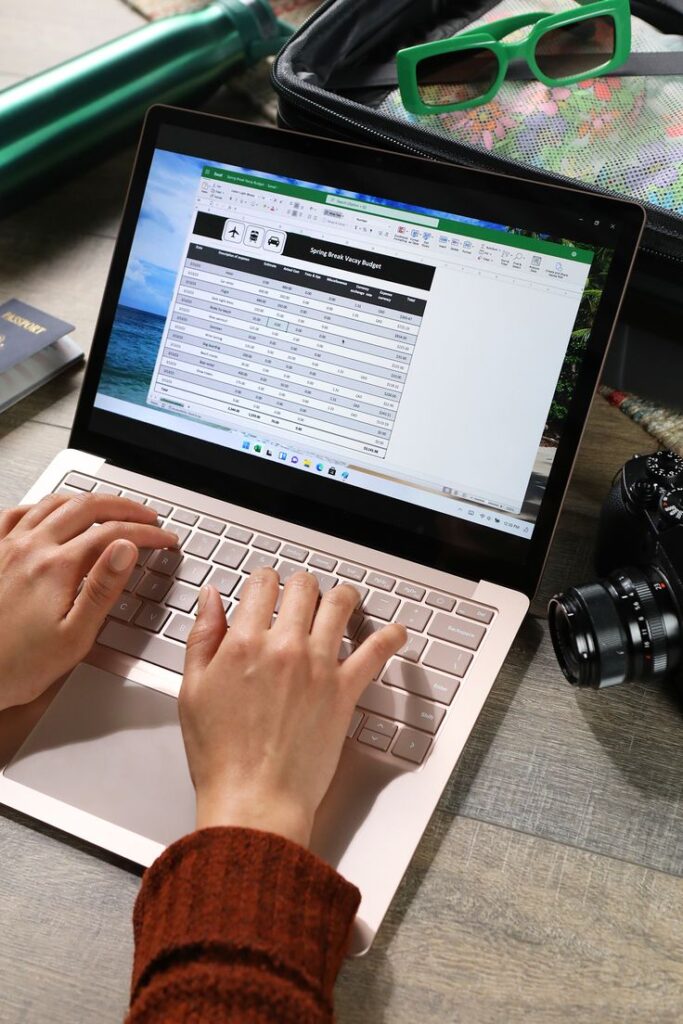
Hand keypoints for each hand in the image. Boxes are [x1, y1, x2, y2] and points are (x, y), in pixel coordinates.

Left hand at [0, 492, 177, 710]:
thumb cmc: (19, 666)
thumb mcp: (75, 636)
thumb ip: (103, 588)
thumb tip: (125, 550)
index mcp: (56, 567)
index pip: (113, 534)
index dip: (146, 533)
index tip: (164, 539)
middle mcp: (31, 549)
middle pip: (87, 507)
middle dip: (124, 507)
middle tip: (147, 516)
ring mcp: (9, 548)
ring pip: (55, 503)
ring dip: (88, 500)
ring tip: (110, 508)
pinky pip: (17, 513)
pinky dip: (43, 506)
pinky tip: (52, 512)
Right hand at [180, 569, 406, 847]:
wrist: (254, 800)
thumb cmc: (221, 756)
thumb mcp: (193, 690)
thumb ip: (203, 637)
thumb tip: (212, 598)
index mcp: (244, 643)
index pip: (262, 584)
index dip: (264, 581)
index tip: (266, 588)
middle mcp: (285, 647)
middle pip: (303, 586)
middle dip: (300, 586)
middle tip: (300, 596)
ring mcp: (319, 666)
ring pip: (339, 604)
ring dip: (341, 596)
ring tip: (341, 601)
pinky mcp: (345, 691)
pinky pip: (376, 650)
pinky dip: (390, 636)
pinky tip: (395, 632)